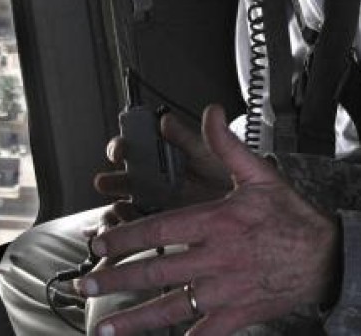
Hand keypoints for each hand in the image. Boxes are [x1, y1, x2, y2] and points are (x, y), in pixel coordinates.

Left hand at [79, 105, 340, 335]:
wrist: (329, 259)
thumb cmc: (291, 218)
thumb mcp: (260, 175)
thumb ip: (227, 146)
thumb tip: (210, 113)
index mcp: (216, 223)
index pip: (160, 229)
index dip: (125, 237)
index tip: (99, 243)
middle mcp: (217, 259)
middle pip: (157, 271)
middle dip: (116, 279)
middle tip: (85, 284)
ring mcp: (226, 291)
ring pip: (172, 307)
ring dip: (134, 320)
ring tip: (103, 329)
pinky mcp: (238, 315)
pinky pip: (203, 333)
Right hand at [93, 108, 230, 227]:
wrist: (254, 216)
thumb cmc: (232, 182)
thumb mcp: (212, 156)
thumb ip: (189, 139)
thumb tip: (167, 120)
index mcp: (166, 161)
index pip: (136, 151)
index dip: (122, 150)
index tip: (118, 153)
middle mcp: (159, 184)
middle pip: (126, 182)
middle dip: (114, 183)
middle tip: (106, 184)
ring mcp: (160, 210)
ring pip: (128, 210)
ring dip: (118, 212)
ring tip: (118, 211)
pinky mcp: (164, 236)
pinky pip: (140, 237)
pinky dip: (129, 239)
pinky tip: (126, 240)